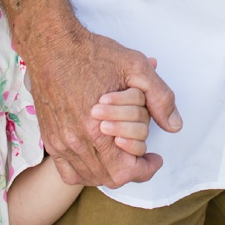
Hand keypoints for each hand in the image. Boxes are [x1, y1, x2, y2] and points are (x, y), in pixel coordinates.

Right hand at [29, 25, 181, 188]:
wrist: (53, 46)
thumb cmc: (93, 55)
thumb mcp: (136, 67)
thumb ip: (160, 98)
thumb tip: (175, 125)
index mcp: (97, 128)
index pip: (125, 171)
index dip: (145, 170)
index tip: (154, 159)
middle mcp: (75, 141)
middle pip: (108, 178)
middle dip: (130, 170)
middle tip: (141, 156)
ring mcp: (59, 142)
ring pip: (88, 177)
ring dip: (109, 171)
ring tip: (121, 154)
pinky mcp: (50, 138)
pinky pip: (66, 171)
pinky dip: (84, 171)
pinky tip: (96, 156)